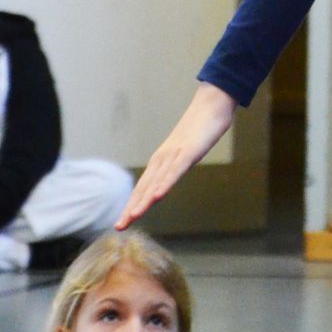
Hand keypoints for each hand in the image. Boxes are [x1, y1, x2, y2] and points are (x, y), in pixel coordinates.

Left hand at [116, 81, 237, 227]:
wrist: (212, 104)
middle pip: (145, 187)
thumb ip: (176, 166)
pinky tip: (158, 196)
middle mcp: (163, 158)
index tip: (121, 223)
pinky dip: (166, 183)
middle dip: (132, 207)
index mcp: (161, 160)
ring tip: (133, 216)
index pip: (143, 187)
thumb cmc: (200, 129)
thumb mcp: (185, 152)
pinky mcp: (190, 151)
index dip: (132, 205)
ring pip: (157, 181)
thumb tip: (169, 180)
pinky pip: (176, 170)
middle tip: (119, 227)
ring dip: (144, 200)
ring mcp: (176, 154)